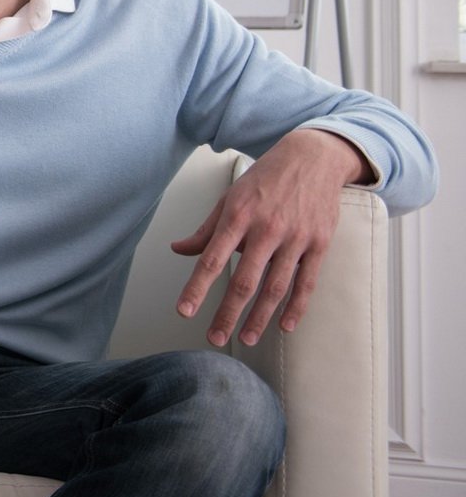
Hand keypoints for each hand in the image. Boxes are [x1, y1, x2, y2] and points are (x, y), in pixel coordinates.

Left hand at [170, 129, 364, 346]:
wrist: (312, 157)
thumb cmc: (265, 179)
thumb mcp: (230, 198)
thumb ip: (206, 229)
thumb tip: (178, 250)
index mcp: (237, 216)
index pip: (211, 259)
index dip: (196, 288)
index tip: (184, 312)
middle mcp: (266, 229)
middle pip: (243, 281)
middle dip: (227, 314)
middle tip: (213, 338)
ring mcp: (295, 238)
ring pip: (275, 287)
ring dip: (259, 317)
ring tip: (247, 339)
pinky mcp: (319, 243)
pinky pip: (307, 282)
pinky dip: (296, 307)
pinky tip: (285, 326)